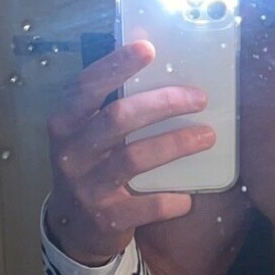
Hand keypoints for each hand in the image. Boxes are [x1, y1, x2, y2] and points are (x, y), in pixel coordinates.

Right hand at [45, 41, 214, 264]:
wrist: (73, 227)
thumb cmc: (90, 167)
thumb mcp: (87, 135)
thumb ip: (109, 107)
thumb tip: (156, 64)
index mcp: (66, 123)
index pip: (87, 86)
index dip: (116, 65)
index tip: (148, 47)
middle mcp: (71, 152)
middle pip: (118, 117)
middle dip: (163, 103)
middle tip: (199, 98)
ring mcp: (87, 186)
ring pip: (134, 157)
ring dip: (176, 144)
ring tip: (207, 136)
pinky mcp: (105, 218)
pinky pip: (145, 205)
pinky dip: (170, 200)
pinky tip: (188, 198)